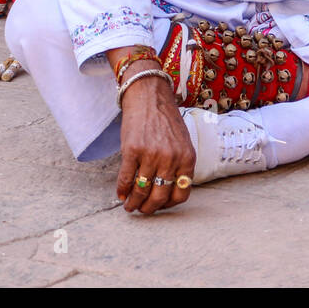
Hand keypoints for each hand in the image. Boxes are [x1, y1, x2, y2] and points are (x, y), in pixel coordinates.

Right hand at [112, 55, 194, 214]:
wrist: (149, 97)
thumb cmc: (166, 121)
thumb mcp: (182, 143)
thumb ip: (180, 165)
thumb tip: (170, 191)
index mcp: (187, 158)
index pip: (181, 193)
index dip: (169, 205)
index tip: (160, 206)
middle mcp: (171, 158)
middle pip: (160, 196)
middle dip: (150, 208)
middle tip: (142, 210)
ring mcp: (151, 155)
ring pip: (141, 191)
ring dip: (133, 203)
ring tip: (129, 205)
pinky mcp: (132, 150)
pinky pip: (126, 179)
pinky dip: (121, 191)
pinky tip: (120, 195)